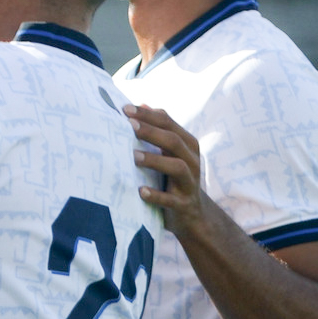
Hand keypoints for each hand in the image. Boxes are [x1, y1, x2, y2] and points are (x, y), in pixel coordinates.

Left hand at [127, 104, 214, 240]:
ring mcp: (190, 183)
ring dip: (155, 160)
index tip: (125, 109)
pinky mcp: (184, 204)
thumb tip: (141, 104)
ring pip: (177, 167)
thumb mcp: (169, 152)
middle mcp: (192, 161)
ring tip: (133, 156)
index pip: (169, 123)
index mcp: (187, 144)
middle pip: (174, 141)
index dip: (148, 115)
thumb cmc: (173, 177)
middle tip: (128, 126)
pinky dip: (156, 195)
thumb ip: (158, 130)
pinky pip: (171, 200)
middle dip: (151, 132)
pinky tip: (141, 191)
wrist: (192, 214)